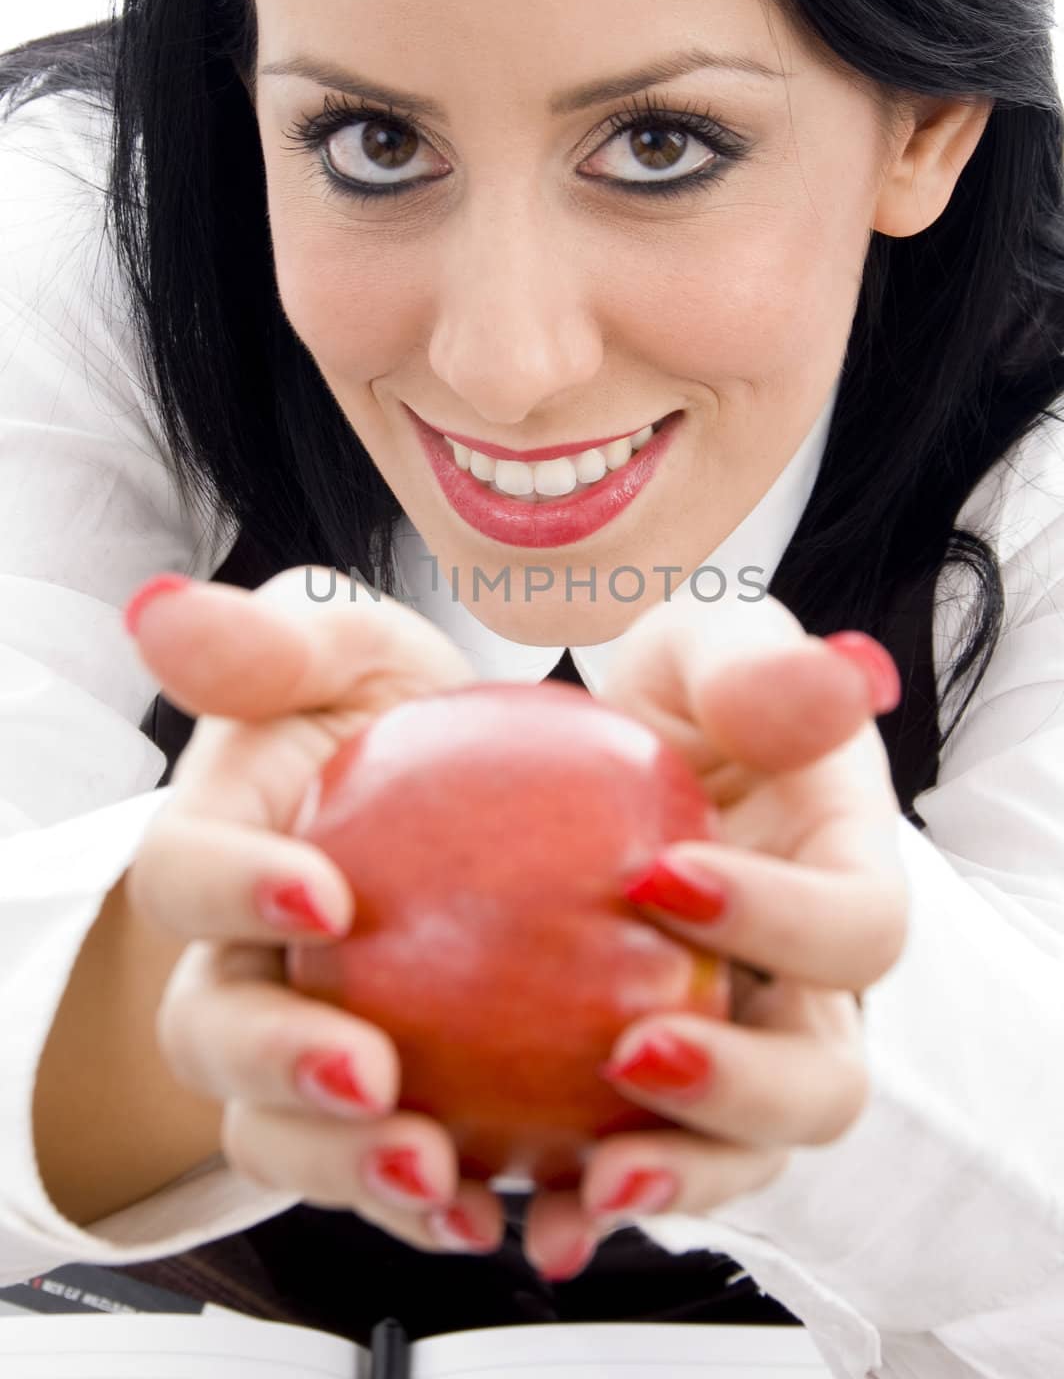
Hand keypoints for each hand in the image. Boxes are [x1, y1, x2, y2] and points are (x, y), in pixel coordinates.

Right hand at [124, 567, 508, 1257]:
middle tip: (369, 1076)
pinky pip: (379, 1172)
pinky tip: (504, 1211)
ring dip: (347, 1166)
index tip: (325, 896)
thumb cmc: (382, 717)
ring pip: (283, 1130)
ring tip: (439, 1174)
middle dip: (280, 1066)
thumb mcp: (345, 652)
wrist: (456, 801)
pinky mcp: (372, 1110)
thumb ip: (270, 640)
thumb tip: (163, 607)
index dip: (233, 890)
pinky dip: (427, 1206)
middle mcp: (234, 963)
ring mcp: (296, 1047)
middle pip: (217, 1033)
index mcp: (216, 850)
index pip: (183, 871)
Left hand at [518, 593, 907, 1281]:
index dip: (783, 923)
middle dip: (742, 1090)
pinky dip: (584, 1196)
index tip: (659, 874)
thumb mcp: (707, 646)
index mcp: (845, 878)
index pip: (859, 928)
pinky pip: (638, 1157)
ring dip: (672, 1176)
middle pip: (822, 1079)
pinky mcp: (655, 1083)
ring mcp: (737, 1043)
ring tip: (584, 1180)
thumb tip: (824, 688)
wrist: (611, 744)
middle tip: (636, 1053)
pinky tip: (517, 1207)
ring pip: (739, 1149)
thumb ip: (758, 665)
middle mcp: (807, 983)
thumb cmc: (675, 691)